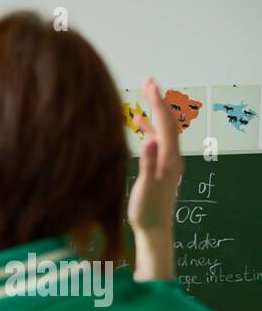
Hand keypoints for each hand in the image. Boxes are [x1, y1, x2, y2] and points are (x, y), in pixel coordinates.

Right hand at [128, 79, 180, 279]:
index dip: (157, 102)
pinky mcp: (160, 166)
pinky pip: (157, 141)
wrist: (154, 229)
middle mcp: (172, 156)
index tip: (149, 85)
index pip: (165, 123)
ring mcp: (167, 161)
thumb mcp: (145, 187)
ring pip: (162, 130)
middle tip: (148, 82)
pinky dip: (149, 129)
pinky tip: (138, 124)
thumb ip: (148, 163)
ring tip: (144, 96)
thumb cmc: (146, 211)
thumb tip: (150, 140)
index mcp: (169, 158)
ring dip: (154, 112)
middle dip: (158, 101)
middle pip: (167, 122)